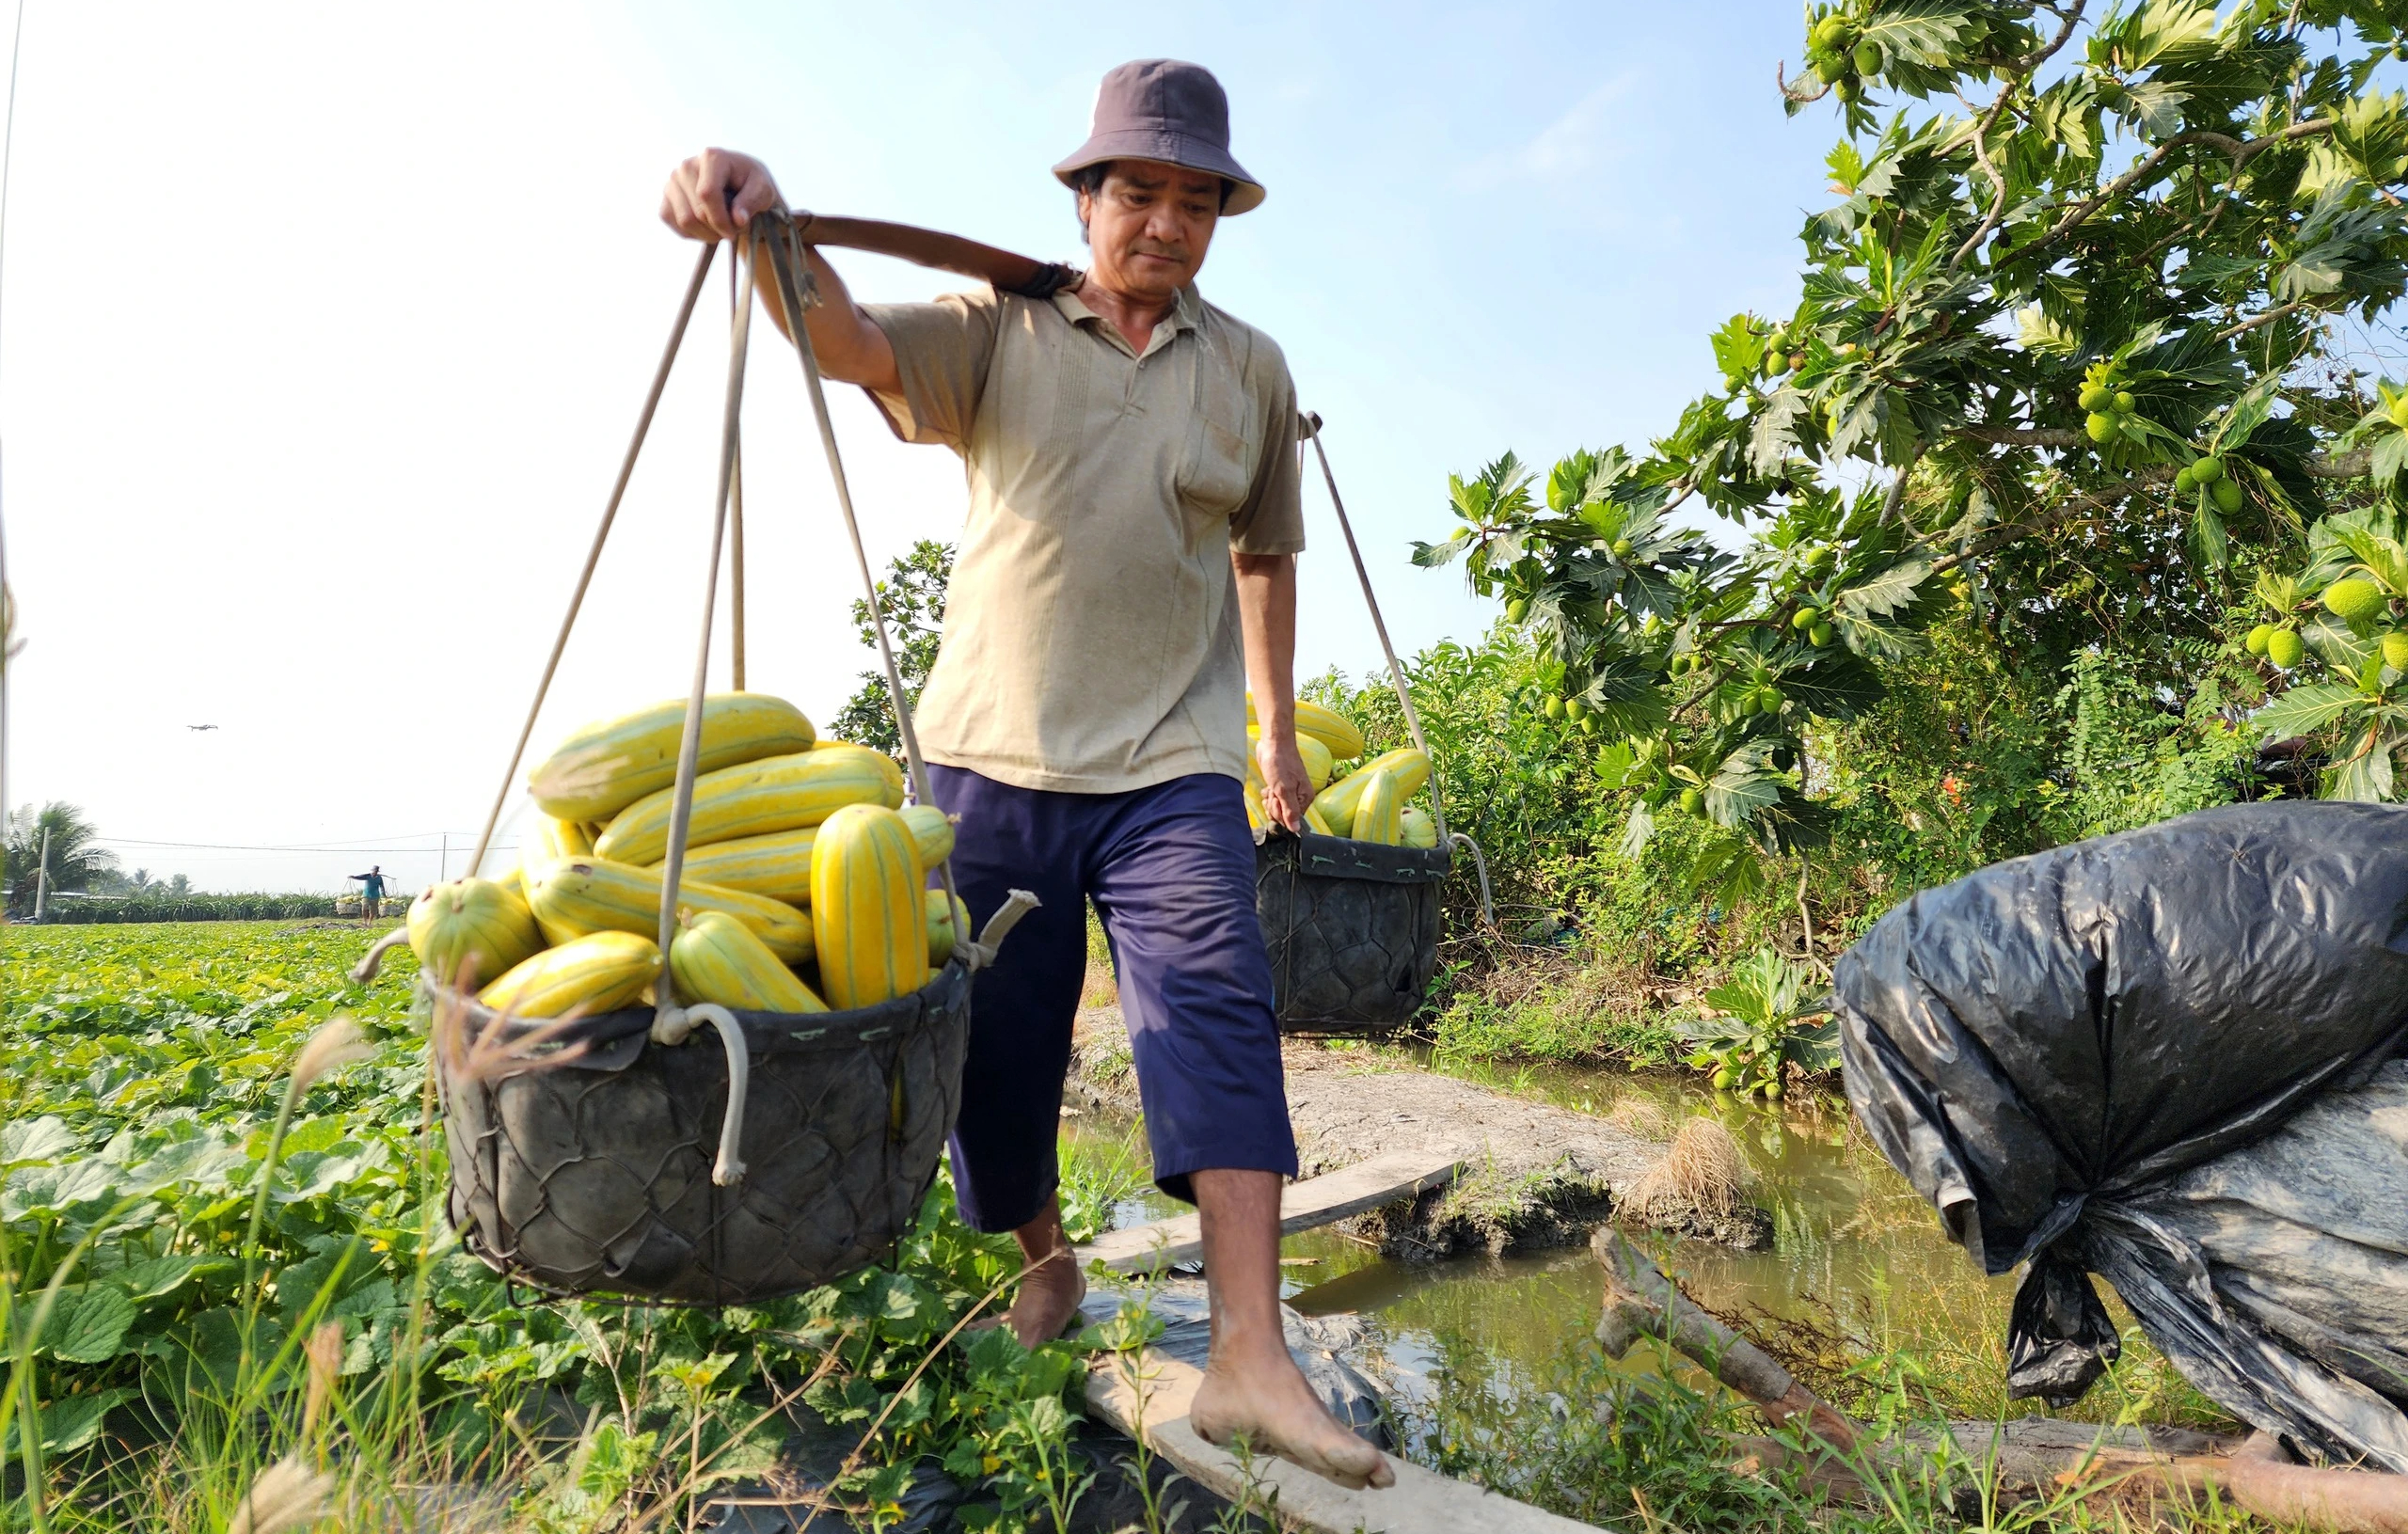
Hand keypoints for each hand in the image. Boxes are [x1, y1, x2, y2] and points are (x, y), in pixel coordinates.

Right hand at [660, 148, 782, 240]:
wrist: (739, 183)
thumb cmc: (752, 184)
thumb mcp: (763, 190)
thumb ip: (752, 202)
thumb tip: (737, 219)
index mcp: (711, 157)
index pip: (707, 194)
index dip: (721, 219)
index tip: (735, 231)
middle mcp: (687, 165)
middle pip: (697, 212)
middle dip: (718, 229)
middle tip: (733, 229)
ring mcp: (673, 181)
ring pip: (684, 221)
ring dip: (706, 234)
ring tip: (722, 229)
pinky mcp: (666, 197)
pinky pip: (673, 223)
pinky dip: (693, 233)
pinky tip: (707, 226)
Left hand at [1256, 733, 1313, 833]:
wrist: (1273, 743)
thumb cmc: (1280, 763)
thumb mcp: (1284, 789)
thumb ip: (1290, 811)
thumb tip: (1296, 830)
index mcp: (1306, 798)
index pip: (1292, 820)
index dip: (1281, 814)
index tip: (1277, 800)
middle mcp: (1300, 796)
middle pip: (1284, 816)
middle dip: (1274, 806)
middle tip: (1274, 791)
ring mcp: (1290, 792)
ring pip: (1277, 808)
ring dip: (1270, 800)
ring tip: (1271, 787)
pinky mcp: (1280, 787)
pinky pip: (1273, 800)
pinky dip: (1268, 795)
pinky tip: (1268, 786)